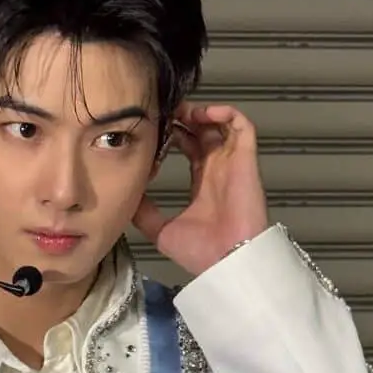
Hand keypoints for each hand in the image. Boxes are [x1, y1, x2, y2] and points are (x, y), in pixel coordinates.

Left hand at [132, 103, 269, 276]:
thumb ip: (144, 212)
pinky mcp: (246, 159)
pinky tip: (203, 113)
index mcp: (201, 183)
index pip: (189, 147)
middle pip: (203, 131)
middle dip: (184, 117)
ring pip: (221, 124)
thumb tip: (127, 197)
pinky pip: (243, 127)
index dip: (173, 133)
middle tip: (165, 111)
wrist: (225, 261)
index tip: (155, 127)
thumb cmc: (201, 252)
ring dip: (202, 112)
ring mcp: (232, 163)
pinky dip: (226, 113)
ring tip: (182, 110)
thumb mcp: (160, 230)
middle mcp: (217, 169)